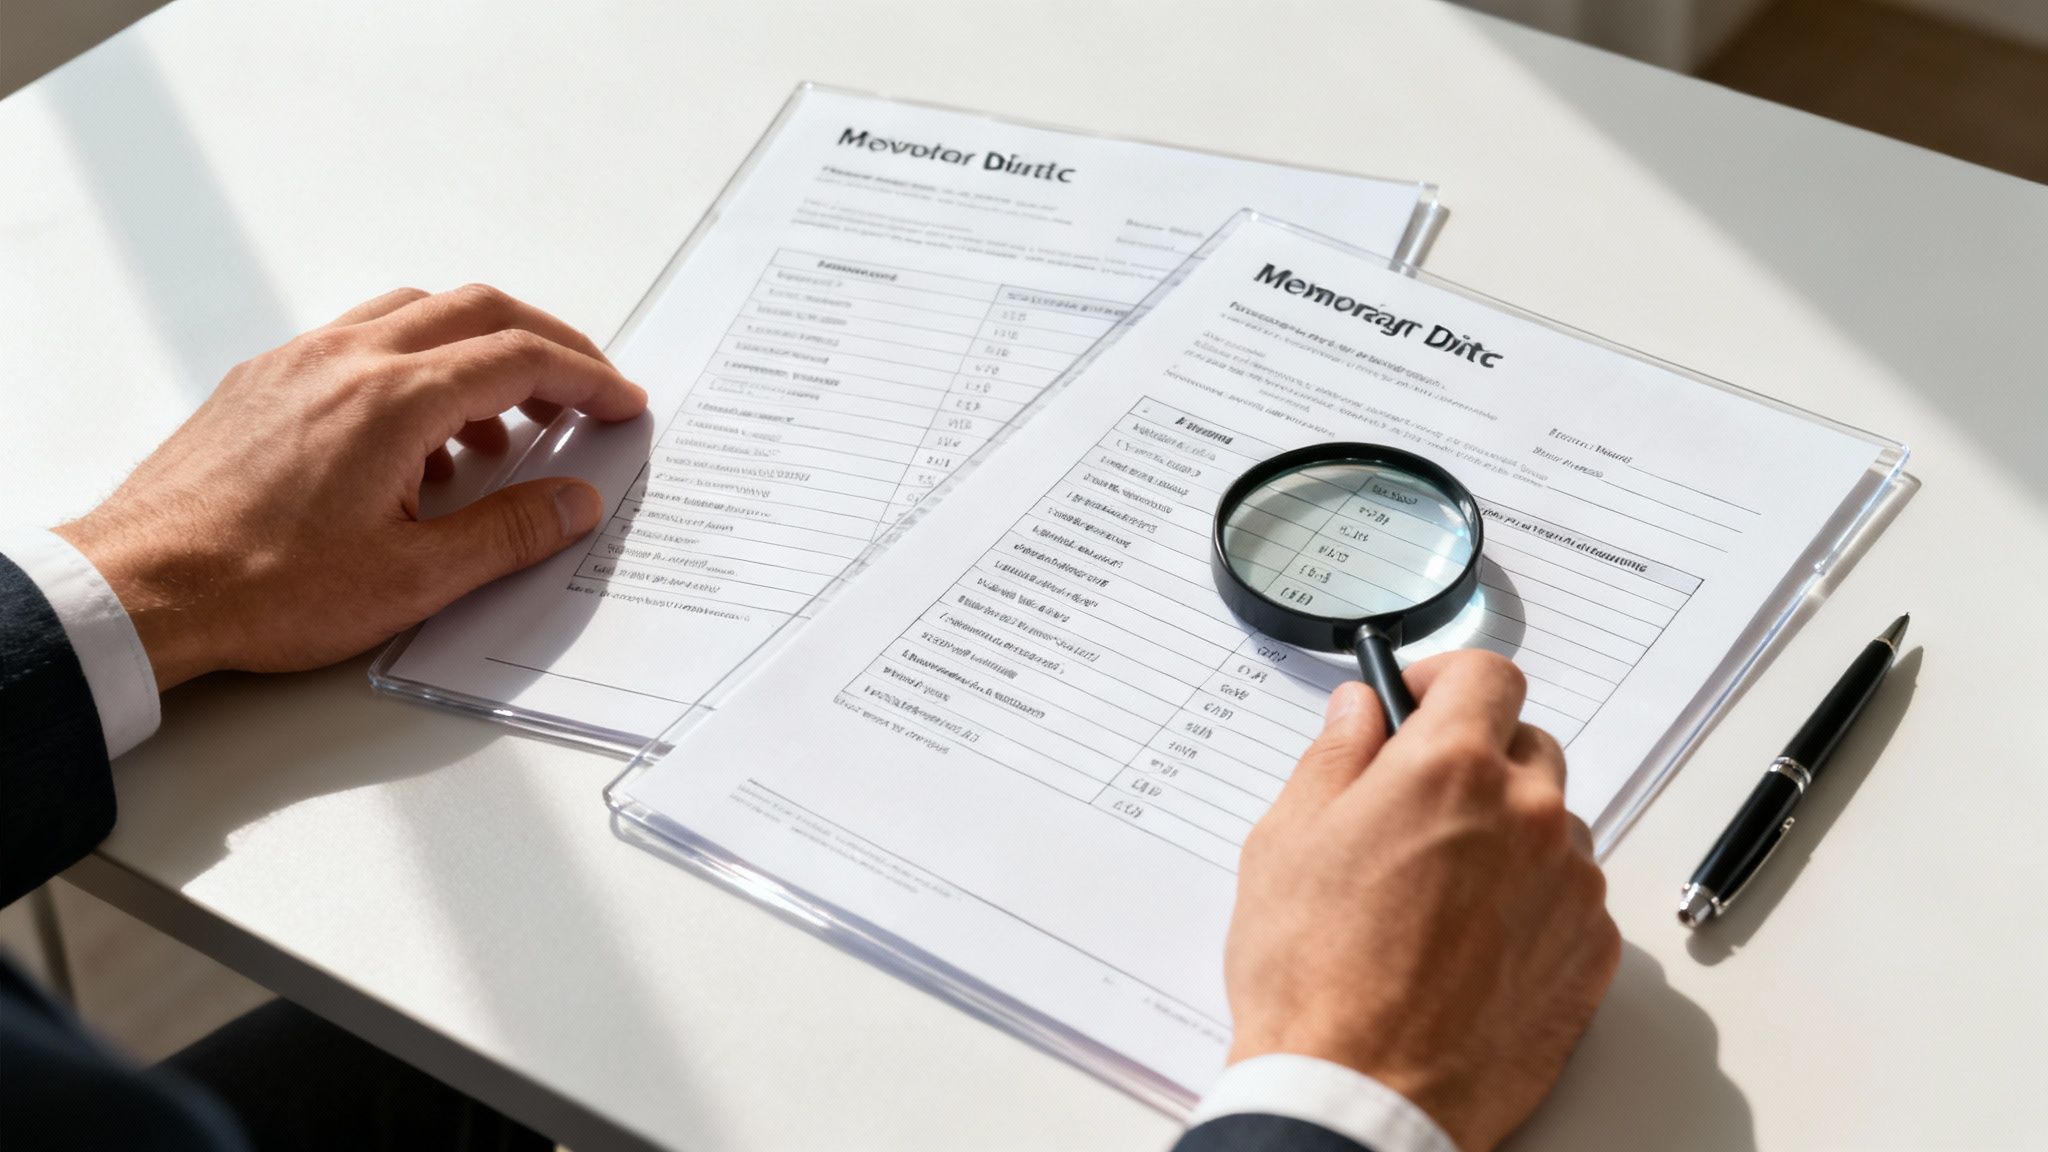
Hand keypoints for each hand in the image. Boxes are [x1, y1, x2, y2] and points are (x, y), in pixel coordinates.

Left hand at [55, 285, 647, 690]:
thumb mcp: (413, 578)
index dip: (586, 378)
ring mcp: (301, 361)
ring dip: (479, 350)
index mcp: (394, 400)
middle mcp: (349, 359)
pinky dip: (418, 365)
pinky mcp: (266, 379)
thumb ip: (509, 532)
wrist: (144, 586)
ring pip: (417, 314)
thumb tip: (574, 501)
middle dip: (548, 343)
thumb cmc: (262, 587)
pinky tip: (419, 443)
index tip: (623, 403)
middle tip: (588, 388)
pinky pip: (363, 341)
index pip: (519, 359)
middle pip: (477, 310)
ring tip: (506, 426)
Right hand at [1223, 651, 1620, 1151]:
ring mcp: (1569, 886)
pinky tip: (1469, 940)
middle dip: (1475, 757)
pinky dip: (1531, 899)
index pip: (1486, 674)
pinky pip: (1570, 895)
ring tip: (1438, 888)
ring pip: (1552, 823)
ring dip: (1507, 831)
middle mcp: (1527, 815)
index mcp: (1450, 770)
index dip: (1447, 678)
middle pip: (1526, 744)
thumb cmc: (1313, 978)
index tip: (1421, 697)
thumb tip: (1359, 712)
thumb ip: (1334, 757)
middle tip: (1416, 801)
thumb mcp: (1287, 841)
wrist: (1362, 1096)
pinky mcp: (1591, 953)